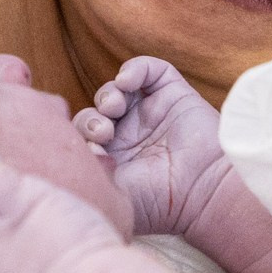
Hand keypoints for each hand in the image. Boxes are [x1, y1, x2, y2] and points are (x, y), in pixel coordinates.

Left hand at [74, 57, 226, 238]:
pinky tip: (127, 82)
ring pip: (114, 90)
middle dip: (91, 119)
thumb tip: (70, 151)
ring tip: (114, 108)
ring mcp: (150, 114)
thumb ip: (86, 170)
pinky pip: (147, 69)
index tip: (90, 151)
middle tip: (103, 132)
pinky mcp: (171, 95)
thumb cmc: (156, 203)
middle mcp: (129, 135)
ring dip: (107, 95)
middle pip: (93, 113)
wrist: (201, 192)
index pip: (81, 137)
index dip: (77, 137)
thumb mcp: (110, 193)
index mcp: (113, 159)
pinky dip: (133, 69)